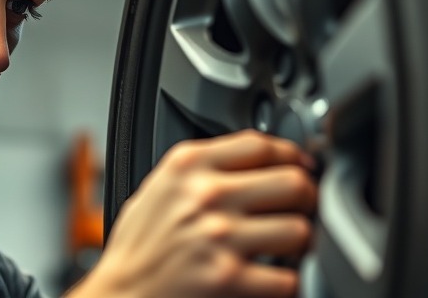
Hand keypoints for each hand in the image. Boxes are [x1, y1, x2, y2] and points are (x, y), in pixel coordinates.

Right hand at [68, 130, 316, 297]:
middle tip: (303, 206)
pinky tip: (277, 276)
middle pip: (292, 181)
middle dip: (306, 196)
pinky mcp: (228, 279)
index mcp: (188, 165)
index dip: (291, 154)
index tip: (299, 164)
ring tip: (291, 244)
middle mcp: (206, 195)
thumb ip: (202, 167)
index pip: (261, 144)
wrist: (121, 291)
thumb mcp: (159, 185)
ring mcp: (219, 236)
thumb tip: (255, 159)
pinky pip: (288, 278)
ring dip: (301, 240)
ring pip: (299, 229)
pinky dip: (289, 281)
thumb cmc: (137, 245)